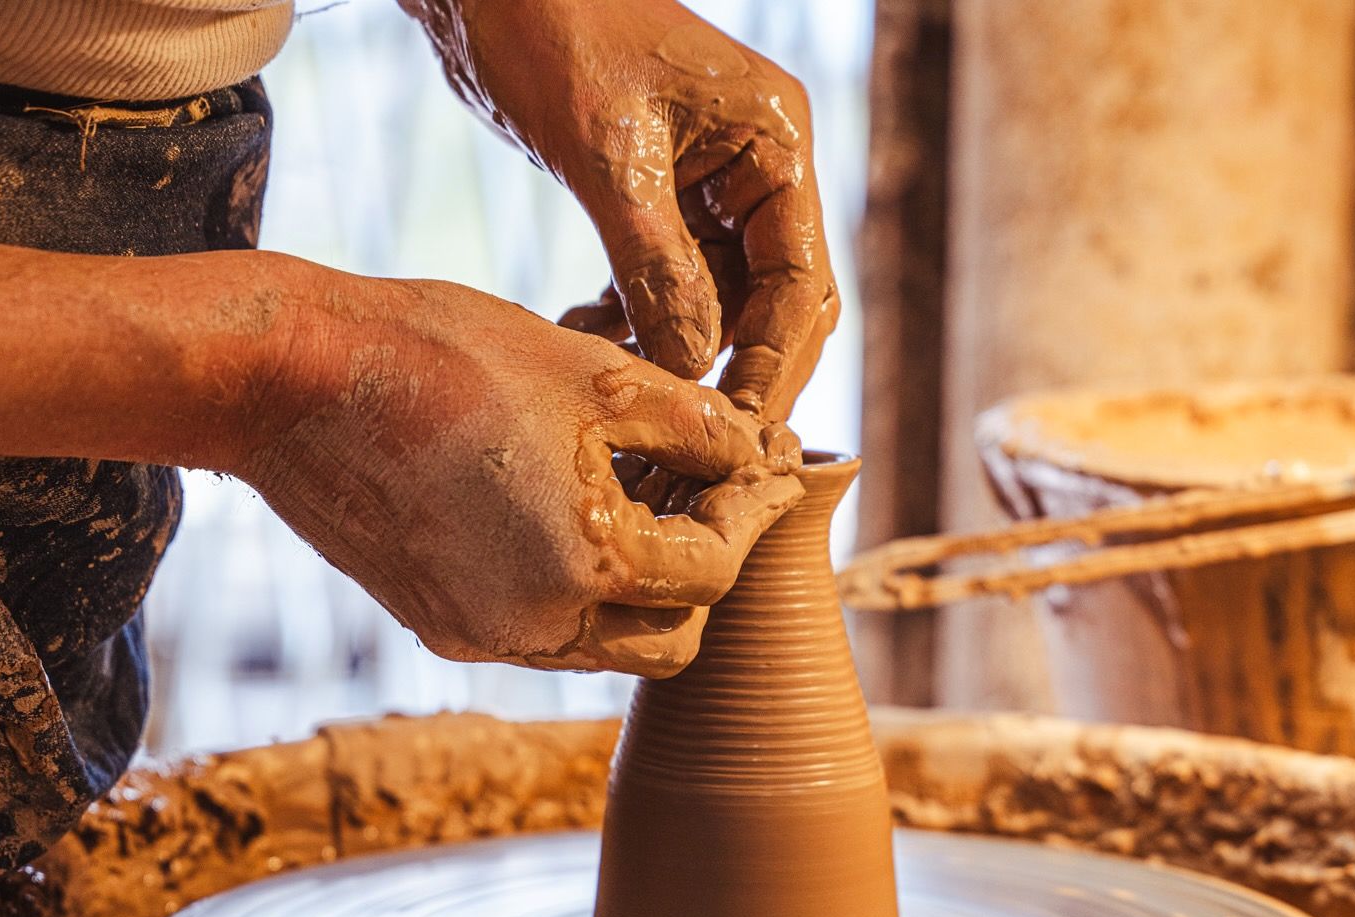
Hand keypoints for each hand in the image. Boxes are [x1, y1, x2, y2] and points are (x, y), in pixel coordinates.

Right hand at [240, 268, 800, 675]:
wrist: (289, 380)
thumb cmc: (444, 355)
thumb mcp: (595, 374)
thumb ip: (694, 426)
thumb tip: (752, 452)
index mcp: (587, 568)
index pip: (712, 573)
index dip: (751, 516)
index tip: (764, 469)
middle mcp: (537, 628)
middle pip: (671, 641)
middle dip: (704, 575)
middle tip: (706, 498)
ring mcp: (483, 637)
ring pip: (606, 647)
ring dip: (641, 589)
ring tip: (638, 499)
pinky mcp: (441, 627)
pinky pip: (540, 633)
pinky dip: (576, 592)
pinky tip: (569, 516)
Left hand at [406, 0, 838, 422]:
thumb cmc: (552, 28)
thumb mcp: (607, 153)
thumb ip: (656, 265)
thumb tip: (694, 367)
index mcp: (775, 145)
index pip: (801, 284)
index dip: (774, 365)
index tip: (740, 430)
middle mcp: (761, 172)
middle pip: (781, 305)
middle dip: (738, 371)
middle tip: (696, 437)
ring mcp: (717, 190)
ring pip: (725, 306)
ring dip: (678, 352)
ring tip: (615, 375)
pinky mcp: (670, 203)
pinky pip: (678, 287)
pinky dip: (643, 321)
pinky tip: (591, 332)